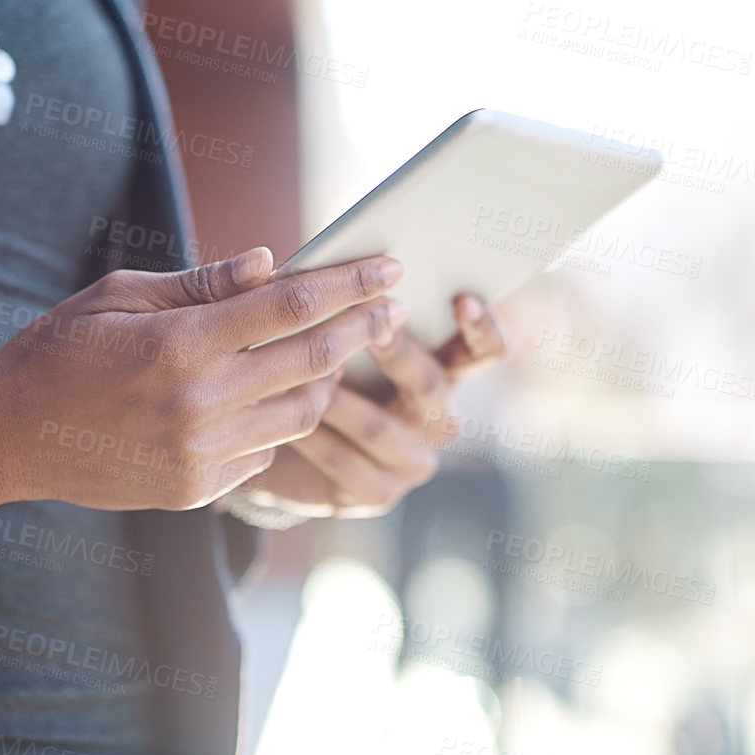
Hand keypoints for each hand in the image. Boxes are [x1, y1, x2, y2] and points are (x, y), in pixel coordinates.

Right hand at [0, 247, 407, 511]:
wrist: (3, 437)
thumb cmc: (59, 350)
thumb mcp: (118, 296)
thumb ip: (201, 283)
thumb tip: (272, 262)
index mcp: (181, 343)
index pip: (291, 305)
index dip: (349, 284)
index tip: (390, 269)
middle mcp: (200, 401)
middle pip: (313, 359)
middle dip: (363, 328)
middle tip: (393, 306)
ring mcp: (202, 452)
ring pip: (303, 412)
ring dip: (327, 378)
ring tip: (334, 350)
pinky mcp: (198, 488)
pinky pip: (267, 450)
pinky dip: (279, 420)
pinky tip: (267, 397)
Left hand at [244, 293, 507, 517]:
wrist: (271, 440)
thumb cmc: (308, 367)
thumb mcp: (325, 329)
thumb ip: (329, 298)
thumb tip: (297, 260)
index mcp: (442, 370)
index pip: (484, 351)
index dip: (482, 327)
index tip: (462, 299)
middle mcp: (437, 417)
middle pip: (432, 384)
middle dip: (398, 354)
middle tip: (371, 328)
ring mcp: (412, 460)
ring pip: (381, 427)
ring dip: (340, 398)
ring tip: (306, 373)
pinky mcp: (377, 493)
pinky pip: (345, 462)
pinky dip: (315, 437)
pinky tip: (289, 419)